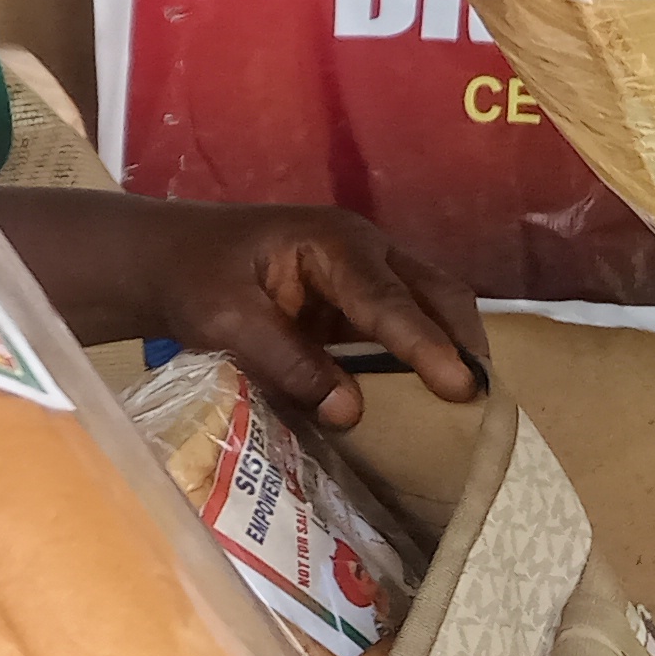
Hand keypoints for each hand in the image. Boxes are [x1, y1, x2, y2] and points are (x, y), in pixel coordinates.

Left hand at [0, 190, 487, 427]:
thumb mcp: (224, 320)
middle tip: (486, 404)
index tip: (462, 387)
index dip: (427, 346)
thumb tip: (351, 413)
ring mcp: (366, 273)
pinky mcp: (359, 301)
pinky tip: (434, 401)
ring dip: (452, 350)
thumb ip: (286, 363)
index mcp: (331, 242)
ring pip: (431, 307)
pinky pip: (405, 326)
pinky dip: (425, 358)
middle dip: (464, 342)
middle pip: (436, 292)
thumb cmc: (192, 277)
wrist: (168, 258)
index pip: (390, 300)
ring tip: (476, 410)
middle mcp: (363, 250)